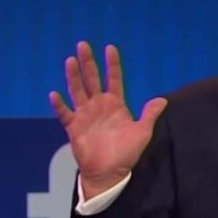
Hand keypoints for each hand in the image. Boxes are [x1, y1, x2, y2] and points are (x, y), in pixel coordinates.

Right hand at [49, 42, 167, 199]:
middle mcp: (98, 105)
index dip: (112, 64)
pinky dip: (59, 105)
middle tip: (83, 44)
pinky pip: (65, 114)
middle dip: (88, 62)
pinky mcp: (73, 127)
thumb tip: (163, 100)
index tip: (110, 48)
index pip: (114, 79)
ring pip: (77, 91)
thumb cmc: (126, 153)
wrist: (110, 172)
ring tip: (70, 61)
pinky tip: (55, 94)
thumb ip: (149, 114)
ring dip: (73, 76)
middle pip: (92, 79)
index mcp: (115, 104)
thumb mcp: (142, 132)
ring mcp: (85, 115)